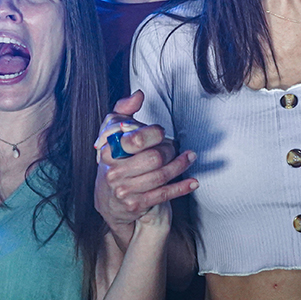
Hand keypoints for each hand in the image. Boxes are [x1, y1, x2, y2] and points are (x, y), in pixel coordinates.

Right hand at [93, 91, 196, 246]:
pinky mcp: (136, 204)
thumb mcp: (112, 133)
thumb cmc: (115, 160)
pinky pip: (164, 194)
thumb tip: (139, 95)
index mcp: (108, 151)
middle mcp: (114, 172)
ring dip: (180, 165)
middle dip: (170, 151)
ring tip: (190, 157)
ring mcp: (124, 190)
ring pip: (161, 176)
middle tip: (176, 147)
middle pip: (154, 158)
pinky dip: (182, 187)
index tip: (161, 132)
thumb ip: (124, 110)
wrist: (107, 199)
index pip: (136, 140)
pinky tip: (193, 181)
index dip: (154, 134)